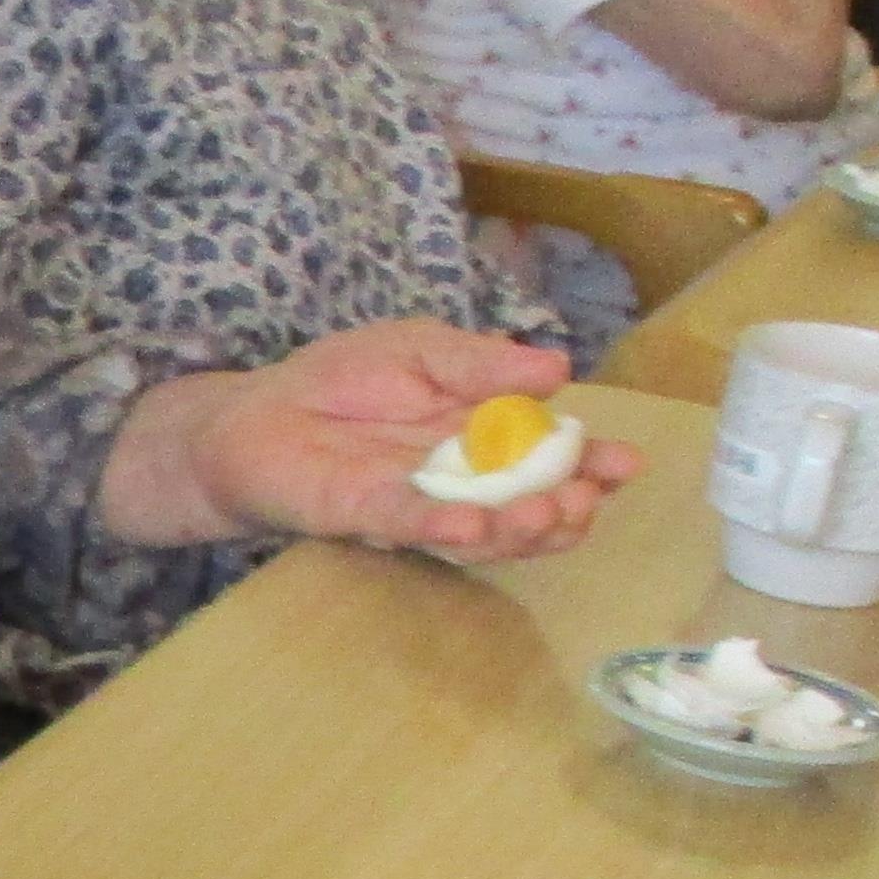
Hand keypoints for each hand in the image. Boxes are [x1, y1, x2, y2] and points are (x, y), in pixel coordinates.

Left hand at [105, 320, 641, 563]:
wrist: (252, 413)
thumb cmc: (339, 381)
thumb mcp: (421, 349)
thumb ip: (482, 362)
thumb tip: (558, 365)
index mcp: (486, 436)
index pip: (550, 454)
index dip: (591, 463)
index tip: (626, 464)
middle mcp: (462, 482)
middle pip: (529, 505)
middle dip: (566, 506)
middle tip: (586, 498)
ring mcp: (419, 506)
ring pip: (483, 530)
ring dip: (519, 529)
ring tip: (546, 515)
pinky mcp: (365, 517)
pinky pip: (412, 525)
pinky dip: (444, 527)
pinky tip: (474, 526)